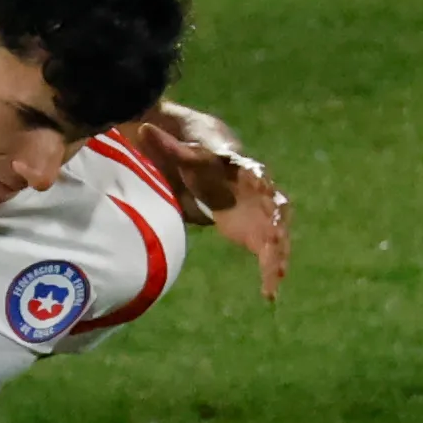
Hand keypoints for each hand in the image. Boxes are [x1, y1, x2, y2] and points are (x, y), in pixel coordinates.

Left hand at [133, 113, 291, 299]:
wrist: (204, 166)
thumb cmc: (194, 153)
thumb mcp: (179, 148)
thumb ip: (167, 144)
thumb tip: (144, 129)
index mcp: (240, 168)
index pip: (253, 171)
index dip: (259, 180)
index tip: (263, 187)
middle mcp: (258, 191)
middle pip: (275, 205)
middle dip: (277, 222)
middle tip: (277, 239)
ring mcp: (260, 212)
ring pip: (277, 231)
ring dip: (278, 252)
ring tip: (276, 276)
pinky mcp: (256, 231)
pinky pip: (268, 251)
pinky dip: (271, 270)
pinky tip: (269, 293)